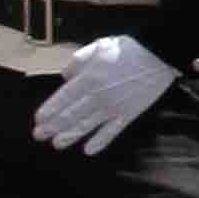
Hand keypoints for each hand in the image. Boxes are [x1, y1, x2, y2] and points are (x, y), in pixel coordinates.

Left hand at [33, 35, 168, 153]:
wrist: (160, 55)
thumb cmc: (129, 49)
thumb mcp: (98, 46)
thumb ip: (78, 61)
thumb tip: (65, 76)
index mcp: (89, 78)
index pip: (63, 99)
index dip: (49, 111)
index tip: (38, 120)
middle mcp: (98, 96)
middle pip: (70, 115)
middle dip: (52, 127)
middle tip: (40, 135)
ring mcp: (114, 107)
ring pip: (87, 126)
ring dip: (70, 136)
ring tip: (57, 144)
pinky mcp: (129, 113)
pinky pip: (112, 131)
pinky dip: (100, 142)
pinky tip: (89, 150)